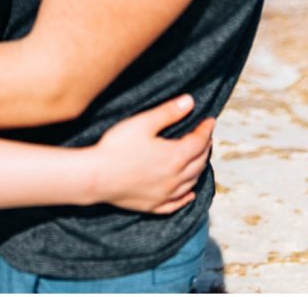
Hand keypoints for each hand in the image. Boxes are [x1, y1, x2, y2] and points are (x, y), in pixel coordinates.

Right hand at [91, 95, 214, 213]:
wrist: (97, 177)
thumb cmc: (117, 147)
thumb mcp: (143, 123)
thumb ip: (168, 112)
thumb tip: (190, 101)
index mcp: (175, 156)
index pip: (198, 141)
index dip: (206, 129)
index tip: (210, 120)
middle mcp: (175, 178)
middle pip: (199, 162)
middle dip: (205, 147)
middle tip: (206, 136)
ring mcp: (165, 195)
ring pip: (191, 182)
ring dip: (199, 168)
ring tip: (200, 158)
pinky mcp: (154, 206)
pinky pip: (177, 203)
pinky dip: (187, 197)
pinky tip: (190, 193)